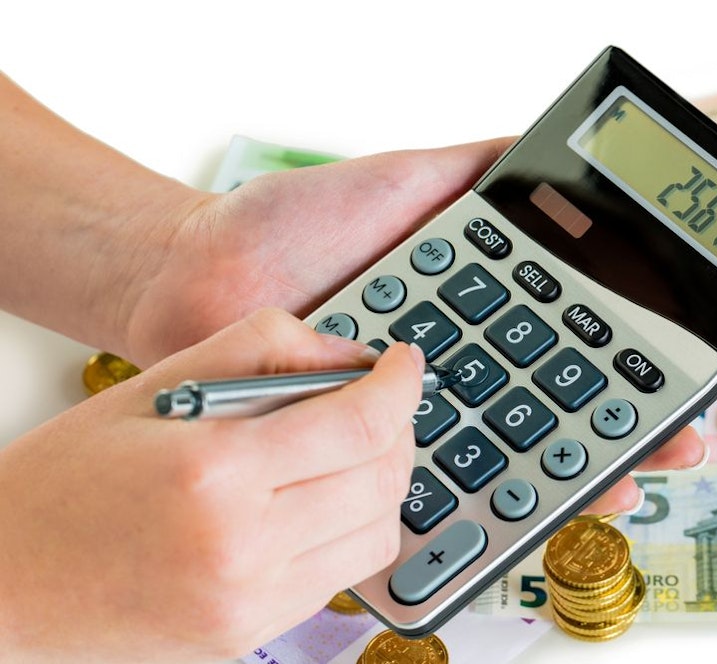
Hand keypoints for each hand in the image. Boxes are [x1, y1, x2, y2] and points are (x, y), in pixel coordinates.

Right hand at [0, 308, 423, 661]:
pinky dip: (349, 528)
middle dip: (400, 428)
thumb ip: (261, 349)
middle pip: (382, 480)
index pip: (359, 424)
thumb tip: (350, 358)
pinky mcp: (248, 637)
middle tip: (381, 399)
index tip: (404, 364)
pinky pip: (338, 576)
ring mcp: (249, 605)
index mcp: (214, 473)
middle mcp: (242, 549)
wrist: (5, 587)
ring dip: (382, 482)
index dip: (400, 385)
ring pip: (377, 534)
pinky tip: (318, 499)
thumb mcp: (156, 384)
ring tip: (350, 448)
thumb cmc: (66, 481)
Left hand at [120, 134, 705, 517]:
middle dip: (622, 432)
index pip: (569, 347)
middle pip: (554, 412)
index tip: (683, 381)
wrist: (193, 275)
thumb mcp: (399, 182)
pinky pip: (424, 490)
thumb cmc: (293, 228)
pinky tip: (511, 512)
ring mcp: (411, 421)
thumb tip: (551, 155)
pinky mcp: (362, 461)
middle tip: (675, 442)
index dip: (629, 368)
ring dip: (565, 480)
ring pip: (504, 459)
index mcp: (473, 314)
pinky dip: (472, 510)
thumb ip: (475, 172)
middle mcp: (454, 373)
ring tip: (612, 484)